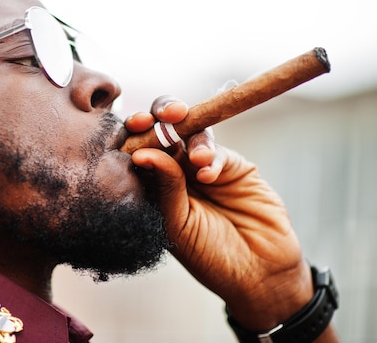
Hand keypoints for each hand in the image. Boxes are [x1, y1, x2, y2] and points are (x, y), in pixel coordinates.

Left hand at [124, 96, 313, 330]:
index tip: (135, 126)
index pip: (135, 150)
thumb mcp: (177, 225)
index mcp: (150, 186)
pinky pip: (215, 149)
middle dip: (158, 118)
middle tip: (158, 118)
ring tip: (196, 158)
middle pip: (159, 130)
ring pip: (189, 131)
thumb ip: (164, 188)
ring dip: (187, 133)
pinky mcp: (230, 165)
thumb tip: (143, 153)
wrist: (258, 271)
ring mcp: (201, 166)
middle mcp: (172, 171)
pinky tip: (209, 175)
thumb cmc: (208, 255)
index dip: (132, 134)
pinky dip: (210, 156)